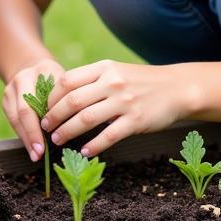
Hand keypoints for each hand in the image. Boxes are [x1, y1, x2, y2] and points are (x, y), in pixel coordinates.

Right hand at [2, 57, 64, 160]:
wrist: (33, 68)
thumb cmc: (55, 78)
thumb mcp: (63, 80)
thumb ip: (65, 98)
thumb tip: (73, 126)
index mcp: (38, 72)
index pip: (41, 99)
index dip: (43, 122)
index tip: (51, 140)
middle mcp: (20, 80)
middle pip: (23, 112)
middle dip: (31, 135)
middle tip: (39, 154)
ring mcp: (9, 91)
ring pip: (15, 119)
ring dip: (26, 139)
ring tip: (35, 155)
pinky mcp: (5, 101)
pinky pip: (13, 121)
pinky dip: (22, 135)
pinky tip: (30, 147)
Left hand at [41, 60, 192, 157]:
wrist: (177, 88)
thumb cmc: (140, 81)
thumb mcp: (115, 71)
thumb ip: (92, 80)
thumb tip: (61, 96)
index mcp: (103, 68)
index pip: (67, 81)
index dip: (51, 97)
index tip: (43, 109)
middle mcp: (112, 82)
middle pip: (72, 101)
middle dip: (54, 117)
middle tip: (45, 128)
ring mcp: (124, 101)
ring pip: (86, 119)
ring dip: (68, 132)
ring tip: (58, 140)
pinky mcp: (136, 120)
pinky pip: (109, 136)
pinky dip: (94, 146)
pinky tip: (85, 152)